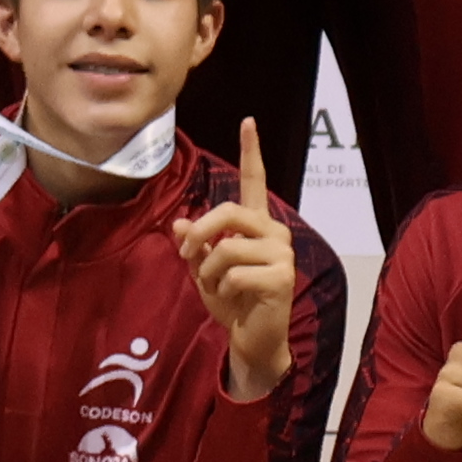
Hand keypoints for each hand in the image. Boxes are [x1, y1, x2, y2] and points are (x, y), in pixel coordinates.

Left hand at [175, 120, 304, 400]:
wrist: (251, 340)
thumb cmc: (231, 302)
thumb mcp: (204, 270)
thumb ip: (195, 245)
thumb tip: (180, 222)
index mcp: (257, 226)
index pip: (254, 182)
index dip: (250, 151)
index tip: (248, 121)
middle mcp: (274, 233)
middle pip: (229, 211)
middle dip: (200, 231)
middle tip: (186, 251)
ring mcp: (281, 254)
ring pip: (227, 247)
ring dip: (210, 271)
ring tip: (217, 286)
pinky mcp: (281, 277)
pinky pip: (234, 273)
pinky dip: (221, 288)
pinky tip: (233, 298)